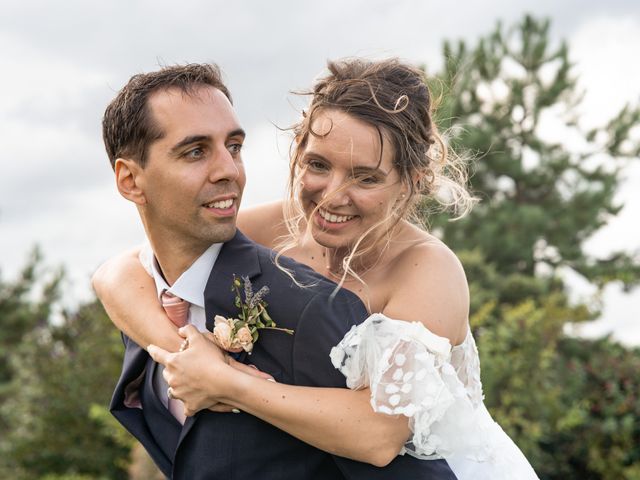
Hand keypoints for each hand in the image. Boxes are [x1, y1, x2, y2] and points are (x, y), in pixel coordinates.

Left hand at [148, 325, 274, 415]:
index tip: (150, 348)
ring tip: (187, 383)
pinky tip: (195, 400)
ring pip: (173, 391)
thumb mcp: (200, 339)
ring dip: (178, 387)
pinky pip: (186, 407)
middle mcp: (172, 379)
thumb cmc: (212, 359)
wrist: (224, 381)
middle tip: (183, 367)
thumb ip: (188, 330)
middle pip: (167, 374)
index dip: (154, 350)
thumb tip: (181, 330)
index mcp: (173, 362)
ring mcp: (180, 394)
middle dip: (172, 370)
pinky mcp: (189, 406)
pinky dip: (190, 404)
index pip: (158, 354)